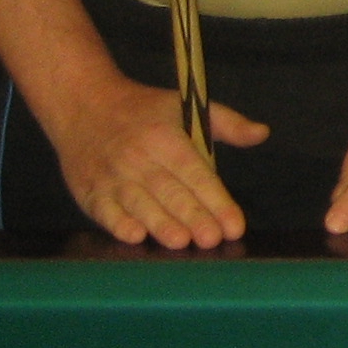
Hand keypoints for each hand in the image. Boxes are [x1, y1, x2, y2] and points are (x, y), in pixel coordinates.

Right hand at [49, 75, 267, 249]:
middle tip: (212, 239)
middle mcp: (139, 157)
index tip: (235, 225)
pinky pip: (104, 209)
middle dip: (193, 217)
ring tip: (181, 242)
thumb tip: (262, 133)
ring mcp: (111, 175)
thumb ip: (228, 123)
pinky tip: (135, 236)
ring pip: (140, 203)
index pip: (197, 173)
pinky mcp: (89, 189)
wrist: (84, 105)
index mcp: (166, 137)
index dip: (216, 200)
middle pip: (170, 192)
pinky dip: (117, 223)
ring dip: (160, 223)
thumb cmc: (143, 111)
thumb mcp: (186, 106)